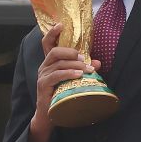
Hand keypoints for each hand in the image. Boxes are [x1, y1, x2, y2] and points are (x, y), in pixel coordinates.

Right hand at [30, 23, 100, 141]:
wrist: (49, 116)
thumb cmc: (61, 96)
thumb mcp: (73, 81)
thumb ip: (83, 70)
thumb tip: (98, 63)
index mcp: (50, 63)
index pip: (47, 43)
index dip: (52, 33)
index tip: (61, 25)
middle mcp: (44, 67)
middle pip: (55, 51)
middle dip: (70, 51)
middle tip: (83, 57)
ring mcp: (43, 76)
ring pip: (58, 63)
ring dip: (74, 64)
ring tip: (86, 69)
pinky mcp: (43, 85)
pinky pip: (56, 75)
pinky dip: (68, 73)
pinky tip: (78, 74)